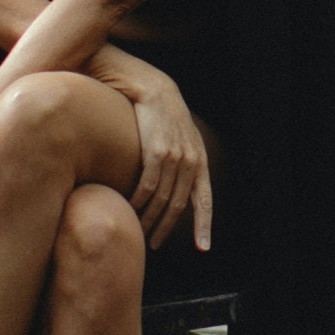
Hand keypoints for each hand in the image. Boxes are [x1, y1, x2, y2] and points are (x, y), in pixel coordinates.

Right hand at [117, 70, 212, 254]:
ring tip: (140, 232)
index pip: (204, 200)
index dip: (204, 225)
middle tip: (155, 244)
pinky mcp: (157, 151)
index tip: (203, 247)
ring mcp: (175, 157)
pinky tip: (129, 211)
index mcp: (199, 161)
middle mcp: (191, 161)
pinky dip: (138, 203)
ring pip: (162, 199)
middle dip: (167, 228)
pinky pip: (147, 186)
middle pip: (178, 205)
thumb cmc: (160, 116)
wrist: (151, 87)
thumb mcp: (178, 138)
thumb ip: (179, 162)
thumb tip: (171, 187)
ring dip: (149, 219)